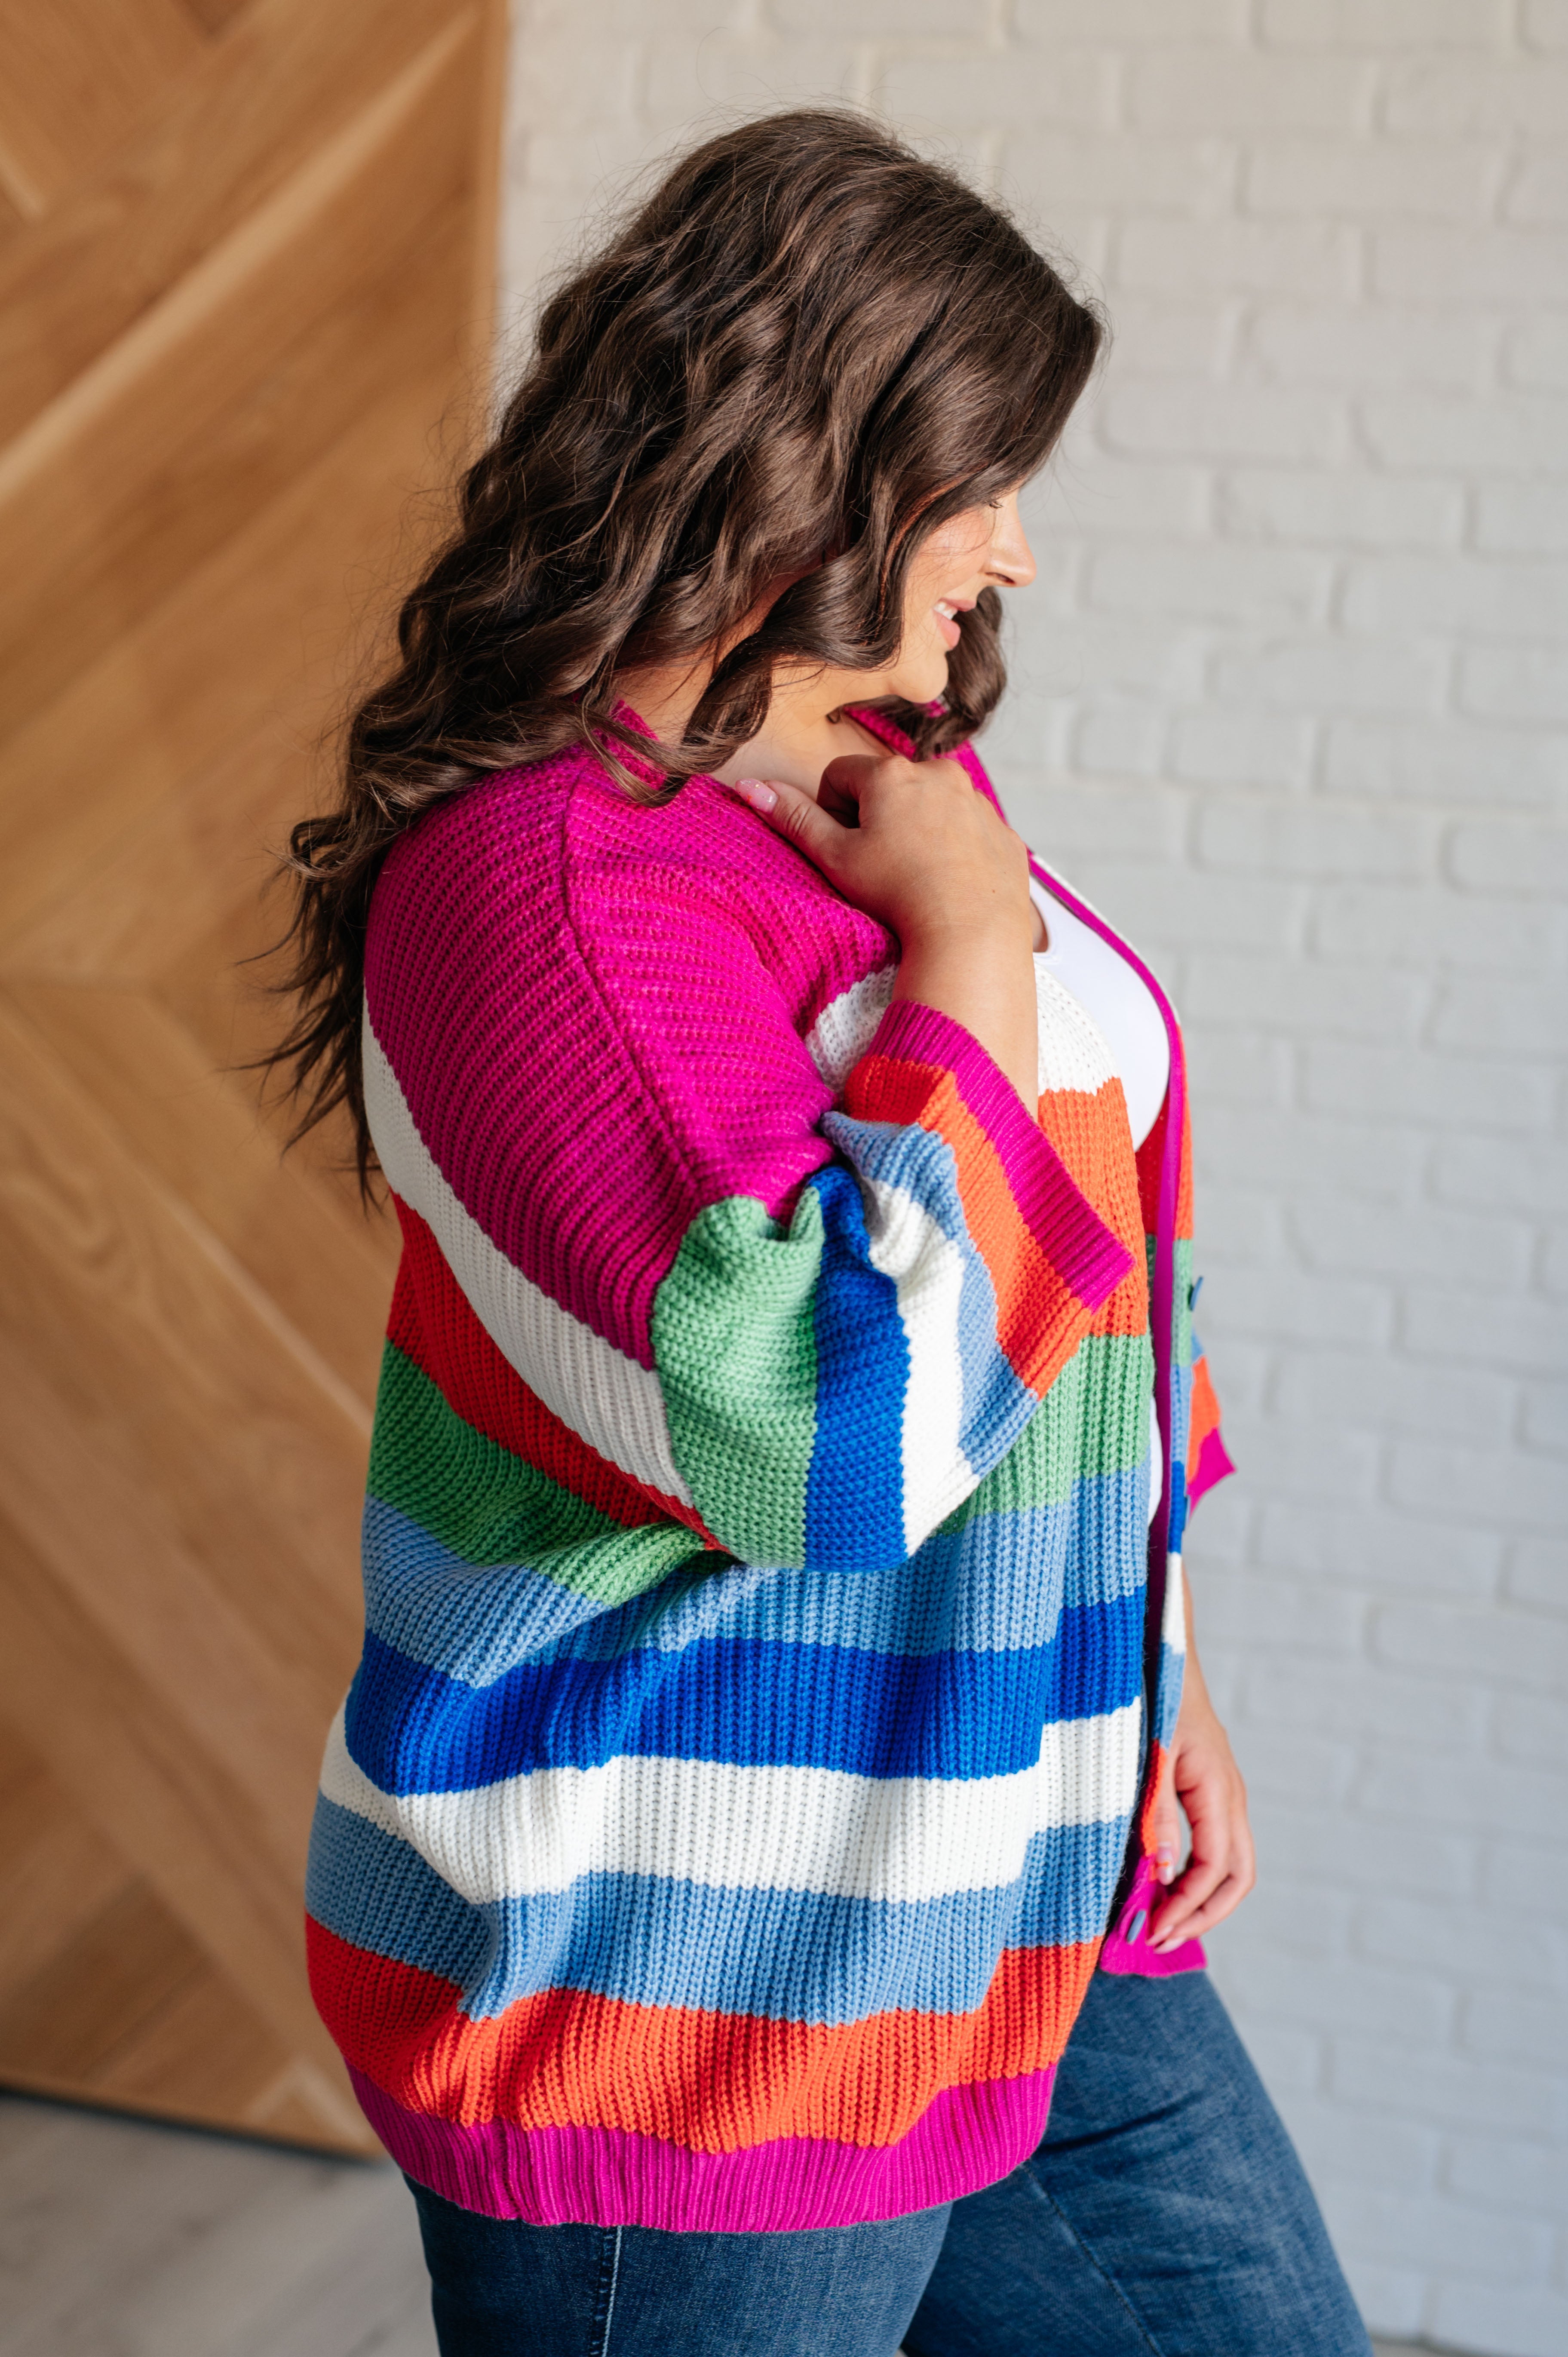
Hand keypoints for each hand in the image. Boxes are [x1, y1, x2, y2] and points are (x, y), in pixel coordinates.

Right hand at [731, 755, 1037, 1103]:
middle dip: (878, 817)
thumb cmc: (896, 895)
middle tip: (877, 866)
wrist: (970, 934)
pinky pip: (971, 832)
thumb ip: (793, 817)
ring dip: (919, 830)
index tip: (842, 847)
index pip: (840, 775)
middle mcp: (940, 773)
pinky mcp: (1004, 834)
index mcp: (891, 773)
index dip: (831, 811)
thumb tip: (750, 785)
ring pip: (934, 807)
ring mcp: (978, 803)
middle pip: (891, 787)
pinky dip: (957, 850)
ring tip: (914, 877)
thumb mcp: (835, 857)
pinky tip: (948, 885)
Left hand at [1147, 1597, 1254, 1953]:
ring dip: (1198, 1900)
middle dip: (1201, 1916)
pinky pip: (1213, 1844)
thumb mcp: (1151, 1756)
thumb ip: (1157, 1815)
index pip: (1217, 1870)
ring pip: (1229, 1864)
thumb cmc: (1152, 1696)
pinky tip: (1160, 1884)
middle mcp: (1229, 1797)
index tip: (1152, 1932)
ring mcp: (1221, 1794)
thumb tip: (1164, 1875)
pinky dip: (1193, 1875)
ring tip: (1158, 1924)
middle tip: (1159, 1942)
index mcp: (1218, 1790)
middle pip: (1237, 1877)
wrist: (1160, 1647)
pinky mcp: (1206, 1789)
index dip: (1188, 1907)